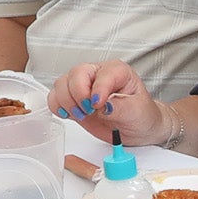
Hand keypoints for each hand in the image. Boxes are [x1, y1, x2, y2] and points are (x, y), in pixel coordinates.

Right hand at [50, 61, 167, 147]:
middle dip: (78, 96)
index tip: (99, 106)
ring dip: (67, 103)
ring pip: (61, 85)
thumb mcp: (137, 111)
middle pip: (75, 74)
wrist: (138, 127)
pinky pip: (55, 98)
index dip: (97, 90)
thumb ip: (120, 107)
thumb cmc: (142, 114)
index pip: (101, 74)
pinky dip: (57, 107)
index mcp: (116, 71)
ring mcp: (83, 87)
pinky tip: (70, 115)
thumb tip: (104, 106)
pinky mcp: (74, 101)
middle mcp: (97, 75)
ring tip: (83, 114)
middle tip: (90, 111)